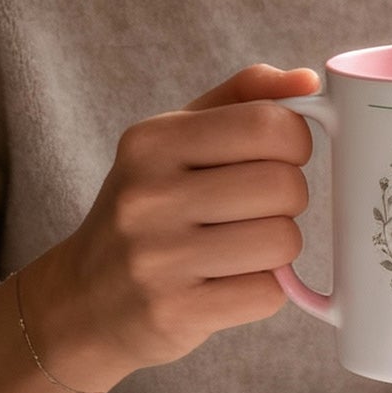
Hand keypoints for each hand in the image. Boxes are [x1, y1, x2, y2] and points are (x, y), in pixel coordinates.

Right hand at [28, 62, 319, 383]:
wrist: (83, 302)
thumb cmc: (146, 209)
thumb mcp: (175, 139)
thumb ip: (242, 97)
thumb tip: (308, 79)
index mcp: (152, 141)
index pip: (269, 124)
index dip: (294, 142)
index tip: (276, 157)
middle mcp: (149, 196)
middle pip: (284, 186)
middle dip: (288, 199)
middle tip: (256, 209)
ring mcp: (158, 258)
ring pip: (282, 241)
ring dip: (277, 248)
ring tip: (240, 246)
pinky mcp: (175, 312)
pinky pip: (267, 293)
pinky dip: (262, 290)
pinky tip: (228, 282)